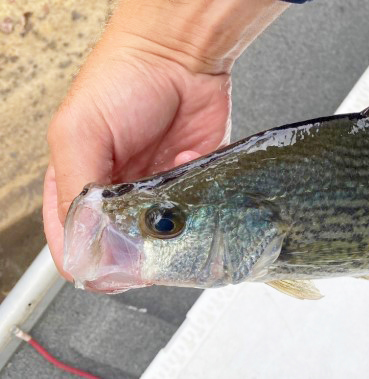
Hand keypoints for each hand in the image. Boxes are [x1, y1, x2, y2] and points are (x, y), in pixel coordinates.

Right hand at [43, 0, 286, 279]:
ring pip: (163, 239)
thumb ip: (79, 191)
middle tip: (149, 236)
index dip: (91, 261)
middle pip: (123, 250)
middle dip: (137, 250)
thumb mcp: (80, 133)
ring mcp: (157, 194)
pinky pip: (197, 216)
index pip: (75, 244)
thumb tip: (82, 243)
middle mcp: (118, 195)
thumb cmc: (122, 80)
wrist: (180, 56)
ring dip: (170, 229)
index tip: (111, 264)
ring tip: (171, 202)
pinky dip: (197, 207)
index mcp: (78, 185)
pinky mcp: (193, 186)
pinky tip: (190, 177)